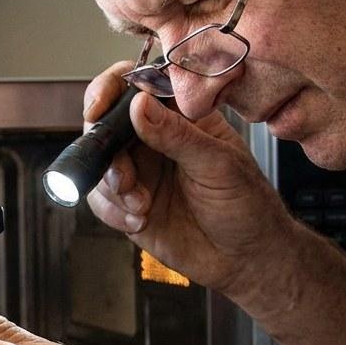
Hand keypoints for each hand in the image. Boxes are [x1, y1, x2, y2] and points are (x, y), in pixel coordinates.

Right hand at [84, 63, 292, 298]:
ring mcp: (140, 171)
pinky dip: (112, 211)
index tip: (99, 108)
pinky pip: (100, 200)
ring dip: (112, 186)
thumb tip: (140, 104)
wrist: (245, 259)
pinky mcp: (128, 203)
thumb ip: (177, 135)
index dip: (110, 89)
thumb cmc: (247, 205)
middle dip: (105, 149)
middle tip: (124, 176)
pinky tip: (140, 220)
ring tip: (141, 204)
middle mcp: (154, 139)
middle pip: (106, 123)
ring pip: (98, 164)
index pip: (137, 85)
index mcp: (180, 116)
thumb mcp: (218, 165)